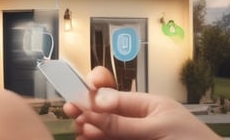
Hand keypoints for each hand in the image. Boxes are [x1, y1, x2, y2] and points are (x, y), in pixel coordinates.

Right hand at [63, 66, 219, 139]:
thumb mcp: (158, 128)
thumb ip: (125, 121)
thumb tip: (95, 103)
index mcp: (148, 105)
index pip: (115, 94)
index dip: (93, 93)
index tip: (78, 97)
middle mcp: (138, 120)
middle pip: (104, 112)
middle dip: (86, 110)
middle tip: (71, 112)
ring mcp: (134, 136)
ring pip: (103, 130)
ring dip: (88, 128)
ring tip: (80, 130)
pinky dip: (95, 138)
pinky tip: (87, 138)